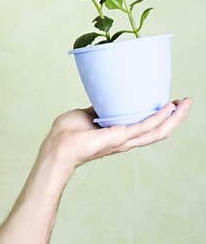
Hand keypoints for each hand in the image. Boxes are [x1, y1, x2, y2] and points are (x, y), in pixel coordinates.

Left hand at [46, 97, 192, 169]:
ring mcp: (123, 140)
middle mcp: (125, 139)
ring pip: (158, 131)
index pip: (145, 127)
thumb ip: (99, 108)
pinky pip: (144, 127)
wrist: (57, 147)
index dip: (160, 117)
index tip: (170, 102)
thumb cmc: (66, 134)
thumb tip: (106, 97)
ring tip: (186, 103)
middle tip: (187, 102)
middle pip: (158, 130)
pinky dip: (158, 118)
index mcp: (118, 134)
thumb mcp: (86, 115)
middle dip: (175, 117)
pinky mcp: (119, 138)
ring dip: (174, 118)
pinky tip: (169, 108)